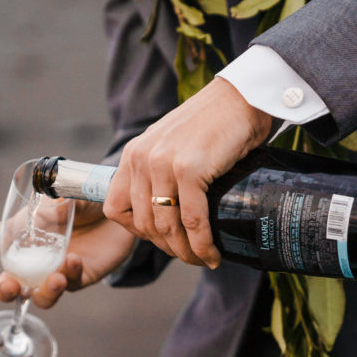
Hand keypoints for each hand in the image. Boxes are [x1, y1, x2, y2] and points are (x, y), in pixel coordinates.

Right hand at [0, 200, 136, 308]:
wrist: (119, 205)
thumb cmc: (85, 198)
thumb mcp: (63, 195)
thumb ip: (48, 203)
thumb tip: (39, 206)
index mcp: (26, 233)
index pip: (1, 241)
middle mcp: (38, 257)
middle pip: (12, 284)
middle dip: (5, 290)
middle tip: (9, 285)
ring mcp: (58, 270)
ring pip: (42, 295)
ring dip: (44, 291)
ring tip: (54, 278)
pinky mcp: (81, 276)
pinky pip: (72, 284)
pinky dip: (71, 275)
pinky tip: (74, 260)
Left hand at [104, 77, 274, 267]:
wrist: (240, 97)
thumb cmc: (213, 123)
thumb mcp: (172, 145)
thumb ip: (161, 172)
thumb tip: (168, 213)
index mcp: (134, 154)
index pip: (116, 208)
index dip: (137, 232)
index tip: (161, 239)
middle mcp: (142, 159)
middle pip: (143, 223)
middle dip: (167, 247)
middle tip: (188, 256)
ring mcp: (164, 164)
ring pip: (166, 227)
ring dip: (185, 251)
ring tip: (202, 259)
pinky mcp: (190, 169)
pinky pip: (192, 220)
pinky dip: (202, 243)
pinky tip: (212, 253)